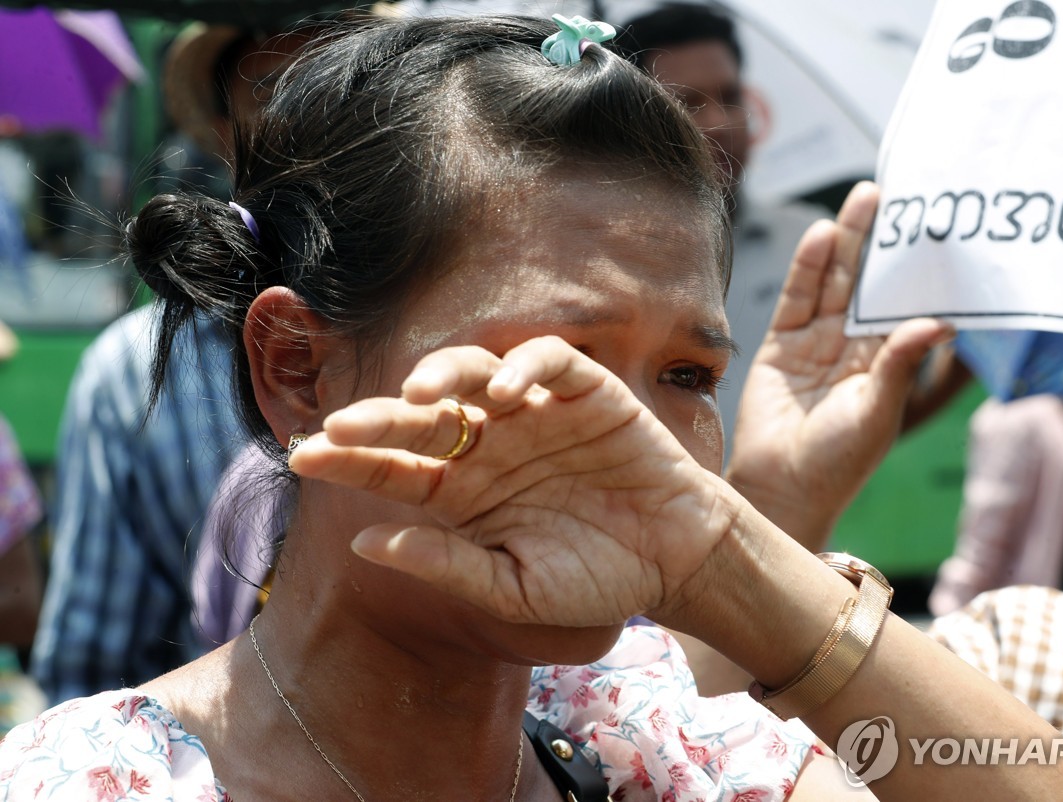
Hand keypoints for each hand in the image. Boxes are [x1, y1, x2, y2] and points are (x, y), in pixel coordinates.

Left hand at [288, 336, 735, 626]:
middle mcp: (489, 445)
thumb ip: (444, 564)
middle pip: (422, 417)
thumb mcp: (513, 589)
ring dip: (444, 376)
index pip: (394, 469)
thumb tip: (362, 540)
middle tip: (341, 425)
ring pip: (473, 374)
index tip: (303, 456)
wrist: (674, 560)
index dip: (349, 459)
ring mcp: (534, 413)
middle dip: (380, 418)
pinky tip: (506, 393)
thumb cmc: (593, 579)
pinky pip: (548, 363)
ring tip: (420, 396)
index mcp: (463, 493)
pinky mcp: (585, 390)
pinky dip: (524, 367)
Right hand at [725, 182, 952, 547]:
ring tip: (865, 199)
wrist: (781, 489)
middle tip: (895, 193)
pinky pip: (797, 299)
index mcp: (884, 362)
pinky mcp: (779, 346)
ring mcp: (815, 343)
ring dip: (847, 242)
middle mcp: (852, 347)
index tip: (930, 224)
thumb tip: (943, 321)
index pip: (902, 302)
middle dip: (879, 239)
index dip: (913, 266)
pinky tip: (822, 237)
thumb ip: (900, 362)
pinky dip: (808, 269)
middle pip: (867, 281)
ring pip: (834, 282)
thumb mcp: (877, 411)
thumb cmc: (838, 462)